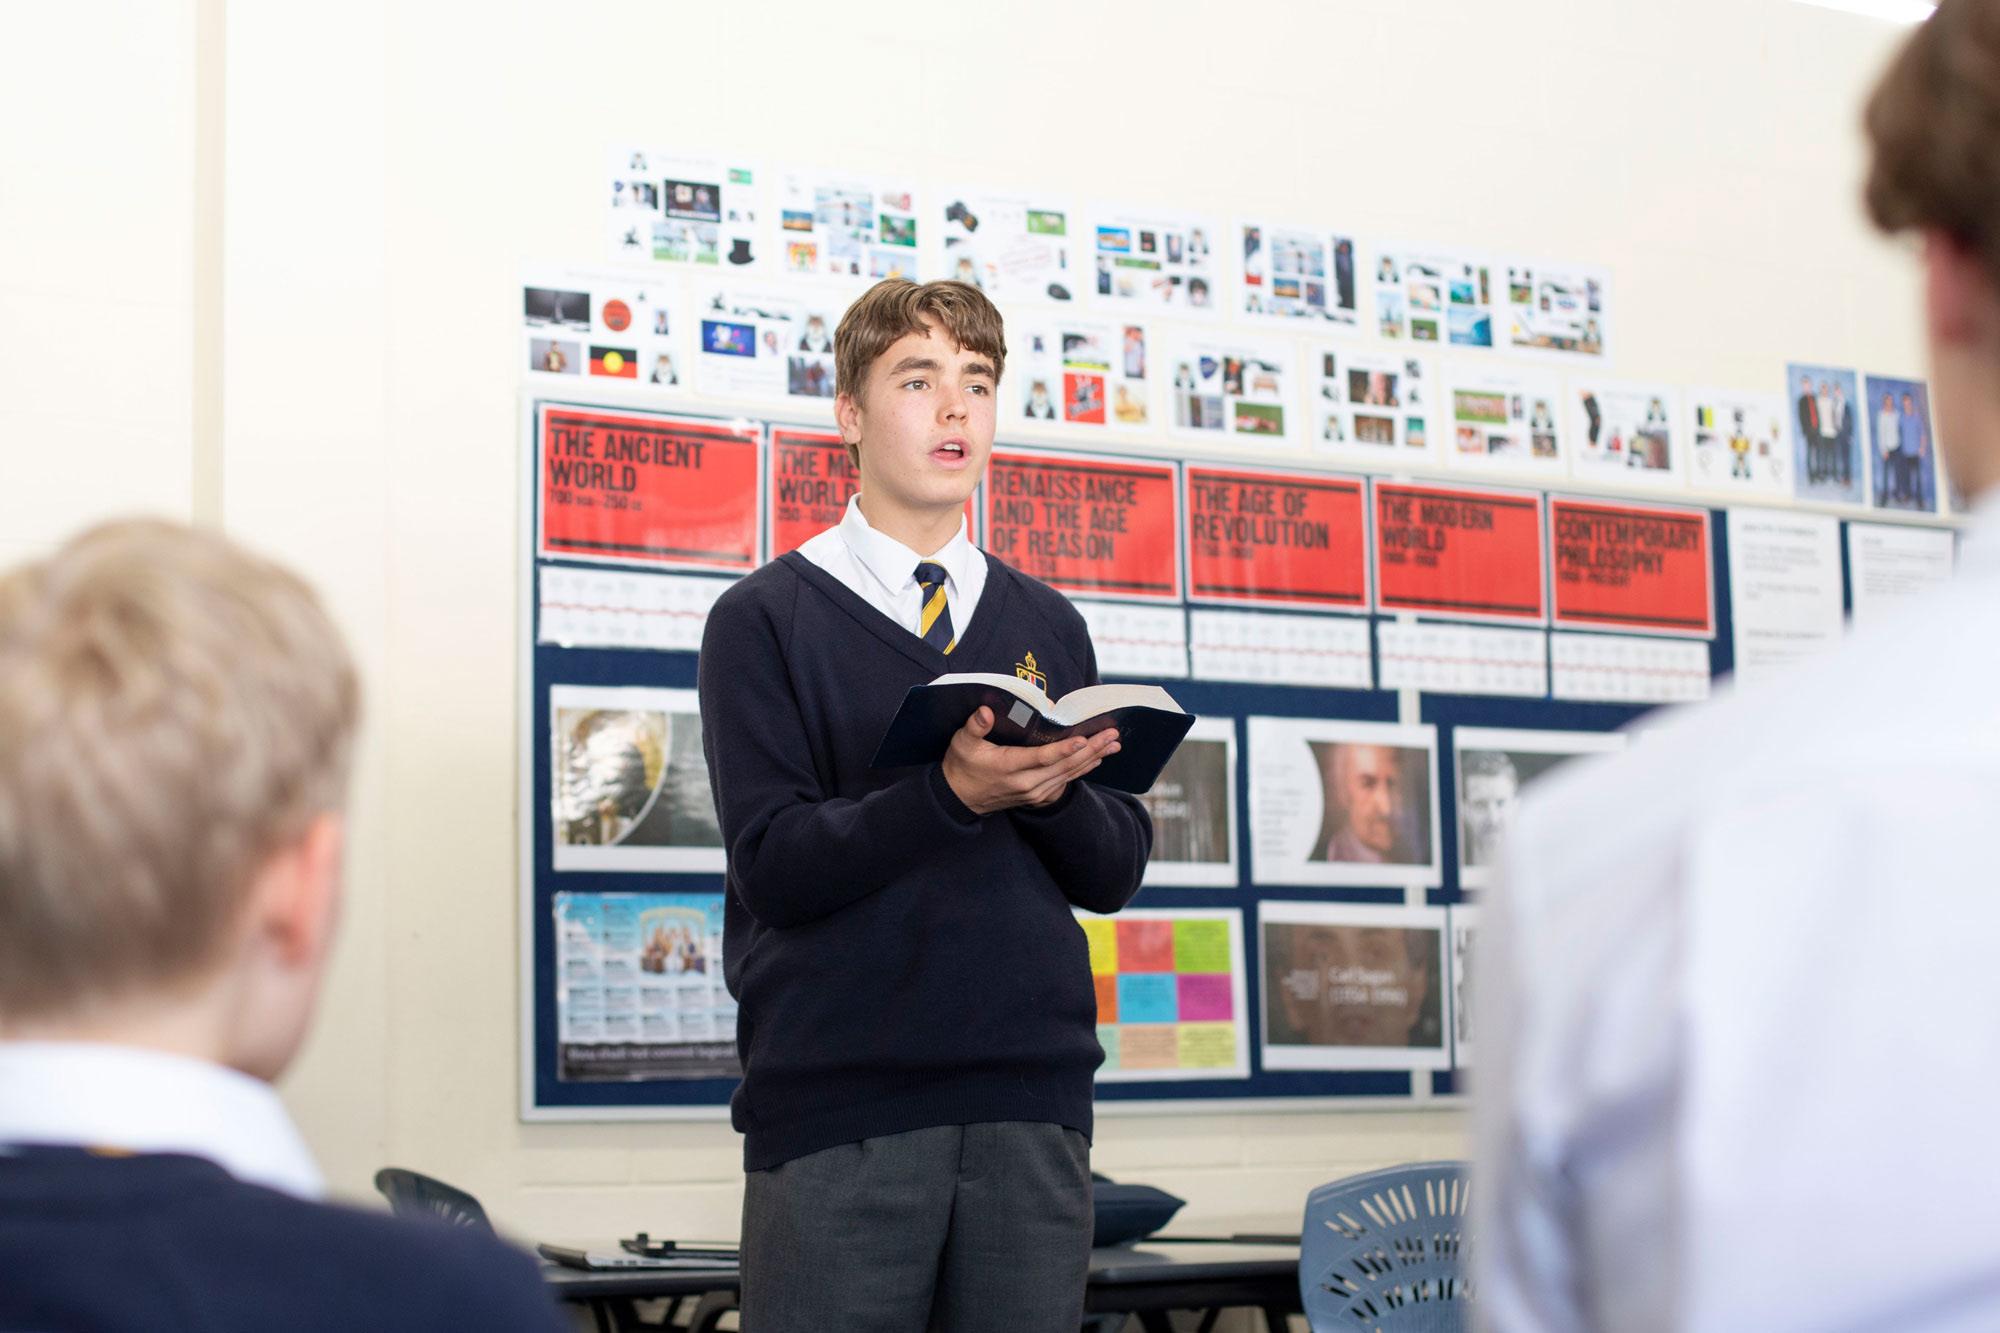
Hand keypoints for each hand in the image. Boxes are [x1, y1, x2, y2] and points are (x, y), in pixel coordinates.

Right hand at [941, 707, 1120, 815]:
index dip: (1064, 749)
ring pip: (1070, 774)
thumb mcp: (962, 742)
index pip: (1042, 758)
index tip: (1084, 739)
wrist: (959, 798)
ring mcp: (1035, 792)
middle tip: (1112, 735)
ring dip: (1093, 759)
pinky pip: (1066, 781)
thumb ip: (975, 726)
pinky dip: (1083, 769)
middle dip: (1091, 749)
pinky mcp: (1039, 796)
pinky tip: (1097, 759)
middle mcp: (1027, 783)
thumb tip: (986, 710)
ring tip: (1114, 745)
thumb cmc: (961, 765)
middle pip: (1065, 766)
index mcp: (1009, 768)